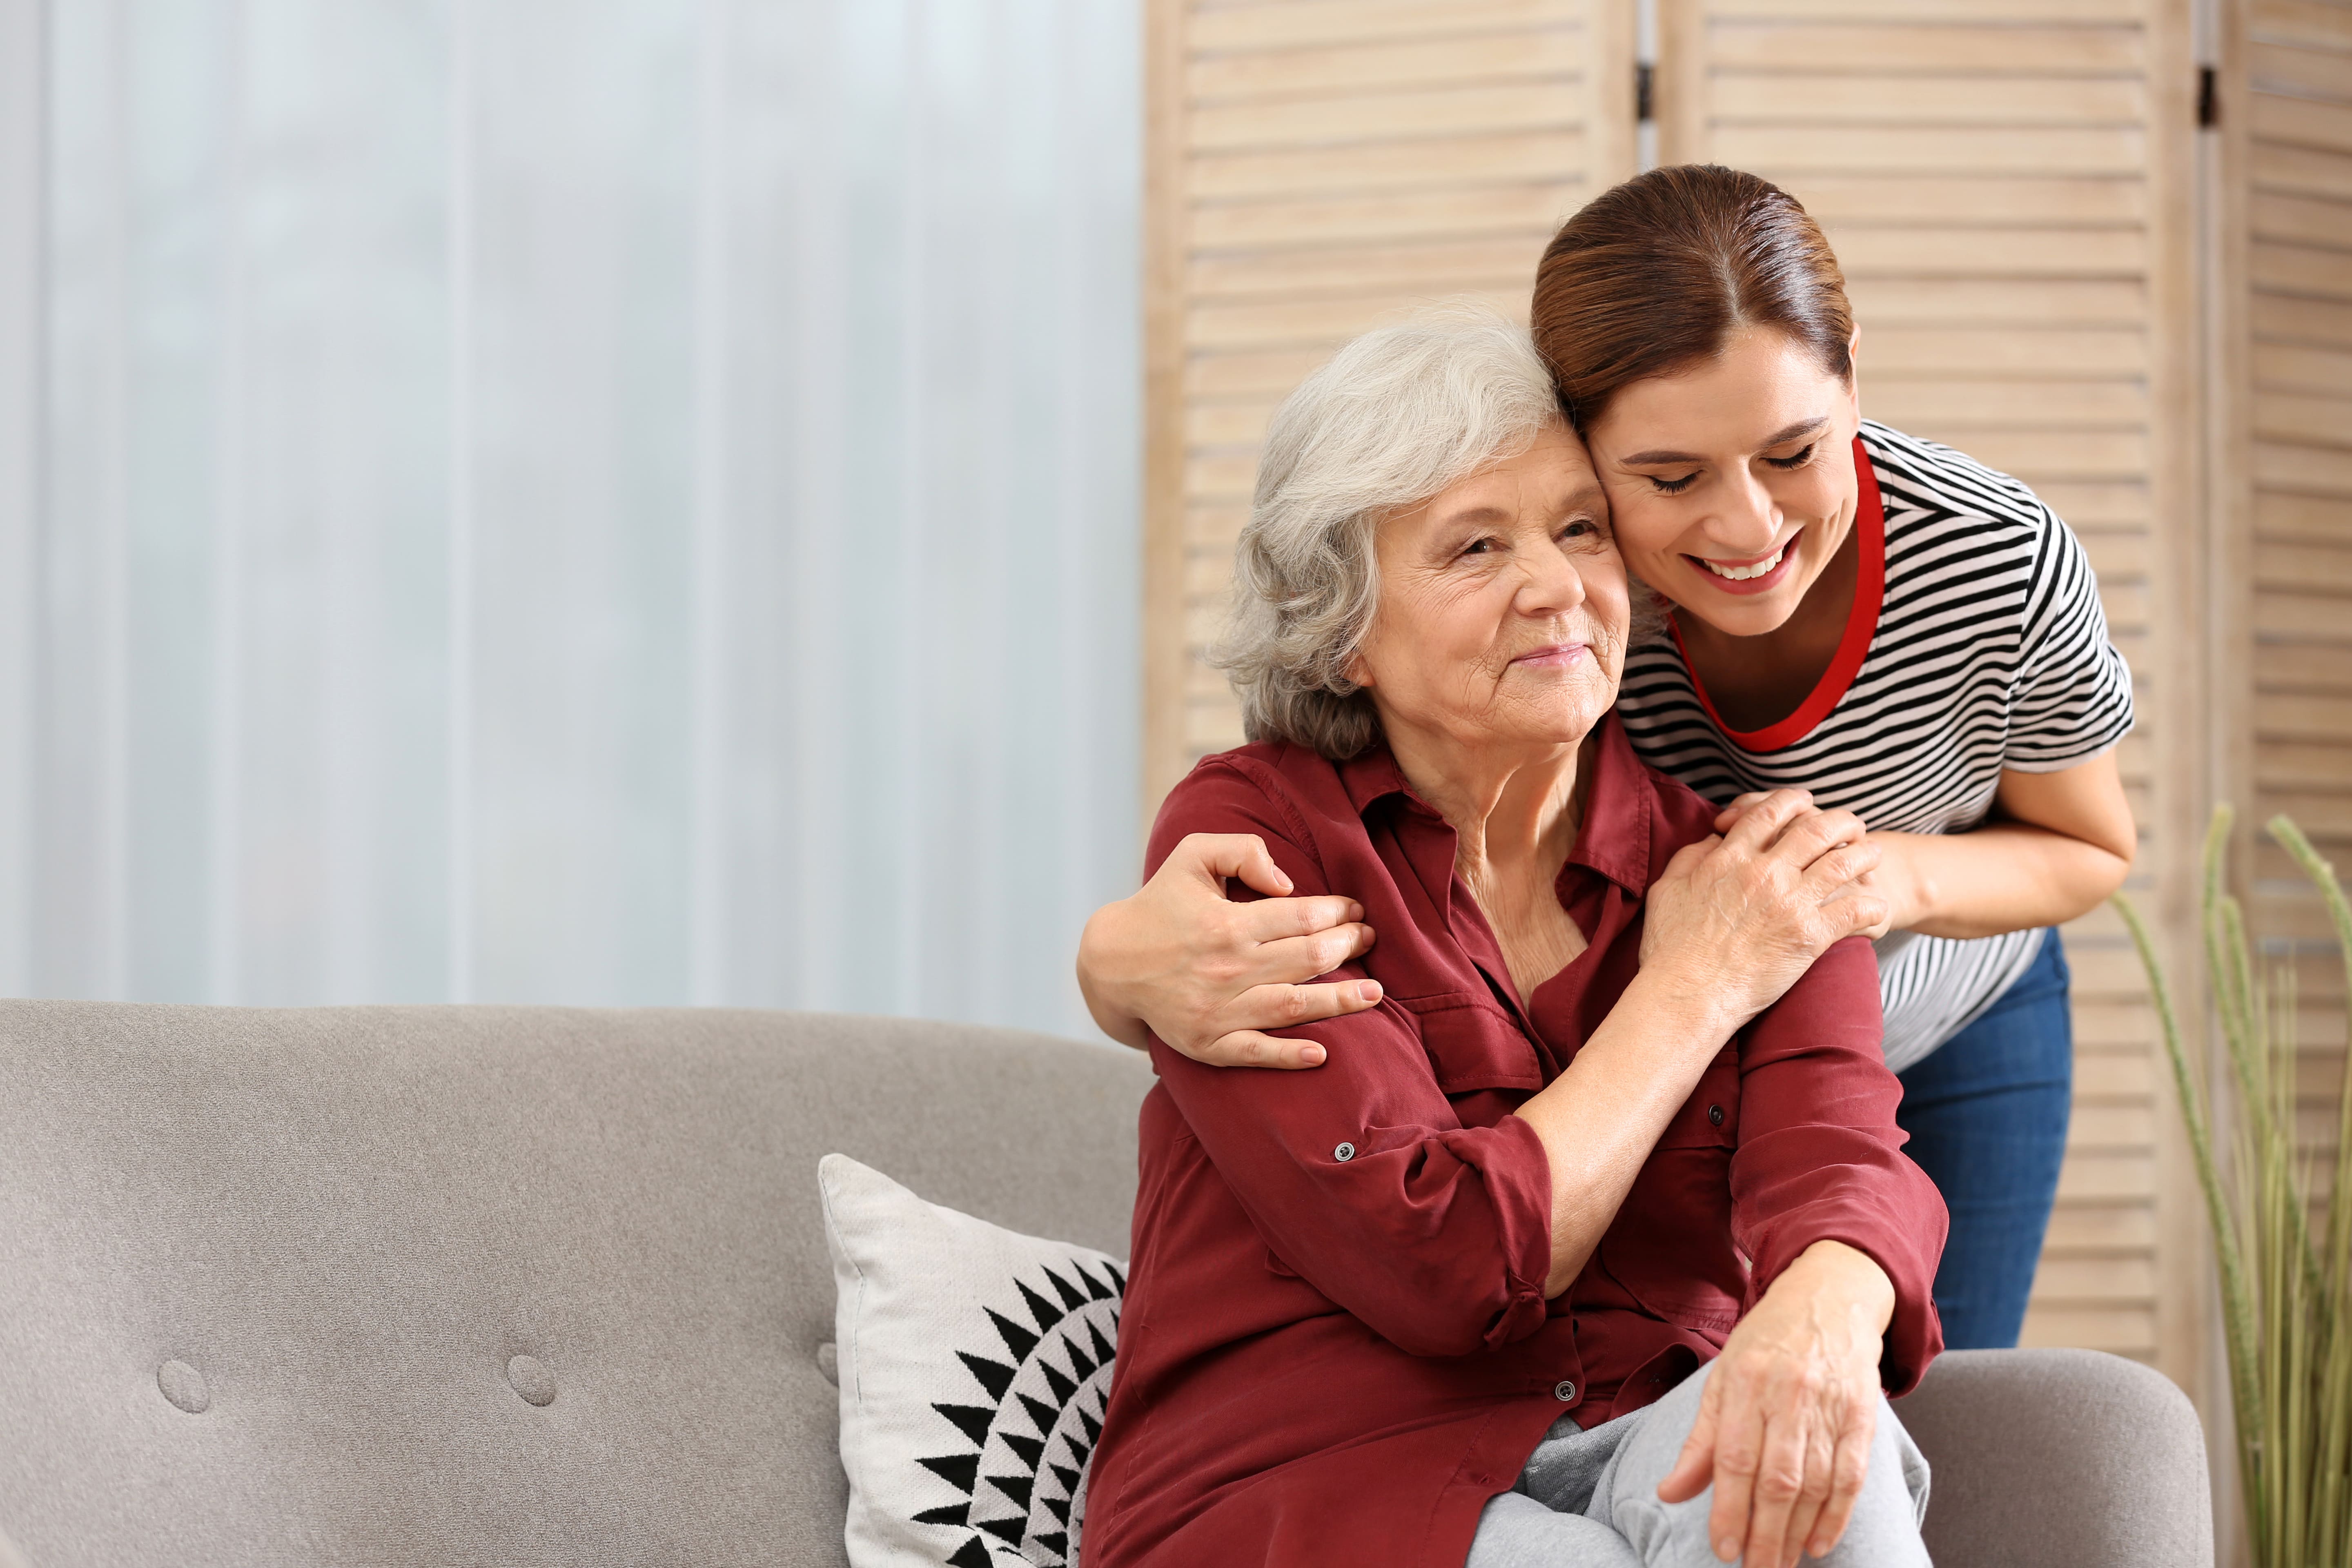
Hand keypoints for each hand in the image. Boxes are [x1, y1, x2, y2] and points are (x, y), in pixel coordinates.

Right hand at [1074, 833, 1380, 1067]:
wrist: (1110, 963)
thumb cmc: (1160, 903)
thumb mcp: (1191, 855)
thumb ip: (1242, 852)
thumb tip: (1288, 881)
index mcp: (1228, 922)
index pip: (1303, 918)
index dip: (1338, 913)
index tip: (1355, 911)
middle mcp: (1227, 968)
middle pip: (1309, 959)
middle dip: (1349, 948)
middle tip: (1371, 940)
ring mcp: (1218, 1010)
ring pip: (1294, 1006)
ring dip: (1341, 1001)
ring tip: (1376, 995)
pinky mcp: (1208, 1043)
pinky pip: (1256, 1052)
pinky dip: (1290, 1055)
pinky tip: (1322, 1054)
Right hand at [1643, 790, 1888, 1028]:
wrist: (1688, 993)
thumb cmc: (1671, 946)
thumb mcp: (1668, 889)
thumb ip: (1691, 857)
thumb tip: (1715, 840)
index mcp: (1731, 858)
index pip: (1770, 813)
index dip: (1792, 800)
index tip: (1806, 801)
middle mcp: (1765, 873)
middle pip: (1815, 829)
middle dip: (1840, 821)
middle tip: (1851, 825)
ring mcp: (1790, 903)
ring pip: (1843, 863)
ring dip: (1864, 854)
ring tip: (1872, 854)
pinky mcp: (1809, 937)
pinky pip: (1855, 911)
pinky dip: (1872, 905)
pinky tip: (1876, 906)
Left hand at [1658, 1241, 1894, 1565]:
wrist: (1829, 1300)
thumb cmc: (1766, 1343)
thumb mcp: (1722, 1378)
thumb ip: (1700, 1441)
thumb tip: (1669, 1493)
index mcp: (1746, 1383)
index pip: (1735, 1458)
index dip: (1729, 1509)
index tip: (1722, 1548)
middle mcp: (1789, 1395)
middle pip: (1778, 1480)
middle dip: (1764, 1535)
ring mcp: (1830, 1406)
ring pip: (1815, 1485)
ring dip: (1797, 1533)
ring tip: (1779, 1563)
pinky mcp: (1862, 1415)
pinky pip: (1850, 1477)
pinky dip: (1835, 1516)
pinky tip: (1818, 1544)